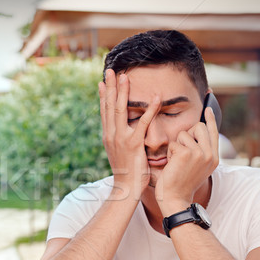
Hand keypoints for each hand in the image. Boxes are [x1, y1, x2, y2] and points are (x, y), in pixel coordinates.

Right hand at [99, 69, 160, 199]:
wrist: (126, 188)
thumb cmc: (127, 172)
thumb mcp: (120, 152)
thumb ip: (121, 140)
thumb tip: (123, 132)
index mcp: (108, 136)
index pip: (104, 111)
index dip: (104, 95)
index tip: (104, 81)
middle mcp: (111, 135)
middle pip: (109, 106)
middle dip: (110, 87)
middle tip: (110, 71)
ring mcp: (121, 138)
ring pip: (120, 110)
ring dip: (123, 92)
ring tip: (125, 76)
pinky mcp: (134, 144)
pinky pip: (143, 123)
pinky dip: (150, 109)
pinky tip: (155, 97)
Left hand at [155, 107, 219, 213]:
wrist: (175, 199)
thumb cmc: (181, 184)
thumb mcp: (197, 167)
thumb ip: (200, 151)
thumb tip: (197, 132)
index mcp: (214, 158)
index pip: (213, 133)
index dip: (210, 120)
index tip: (208, 109)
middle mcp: (210, 154)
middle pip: (199, 127)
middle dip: (187, 134)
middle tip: (181, 150)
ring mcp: (200, 153)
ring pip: (184, 134)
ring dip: (176, 146)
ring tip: (176, 162)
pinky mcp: (186, 153)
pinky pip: (174, 143)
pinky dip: (169, 152)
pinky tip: (171, 164)